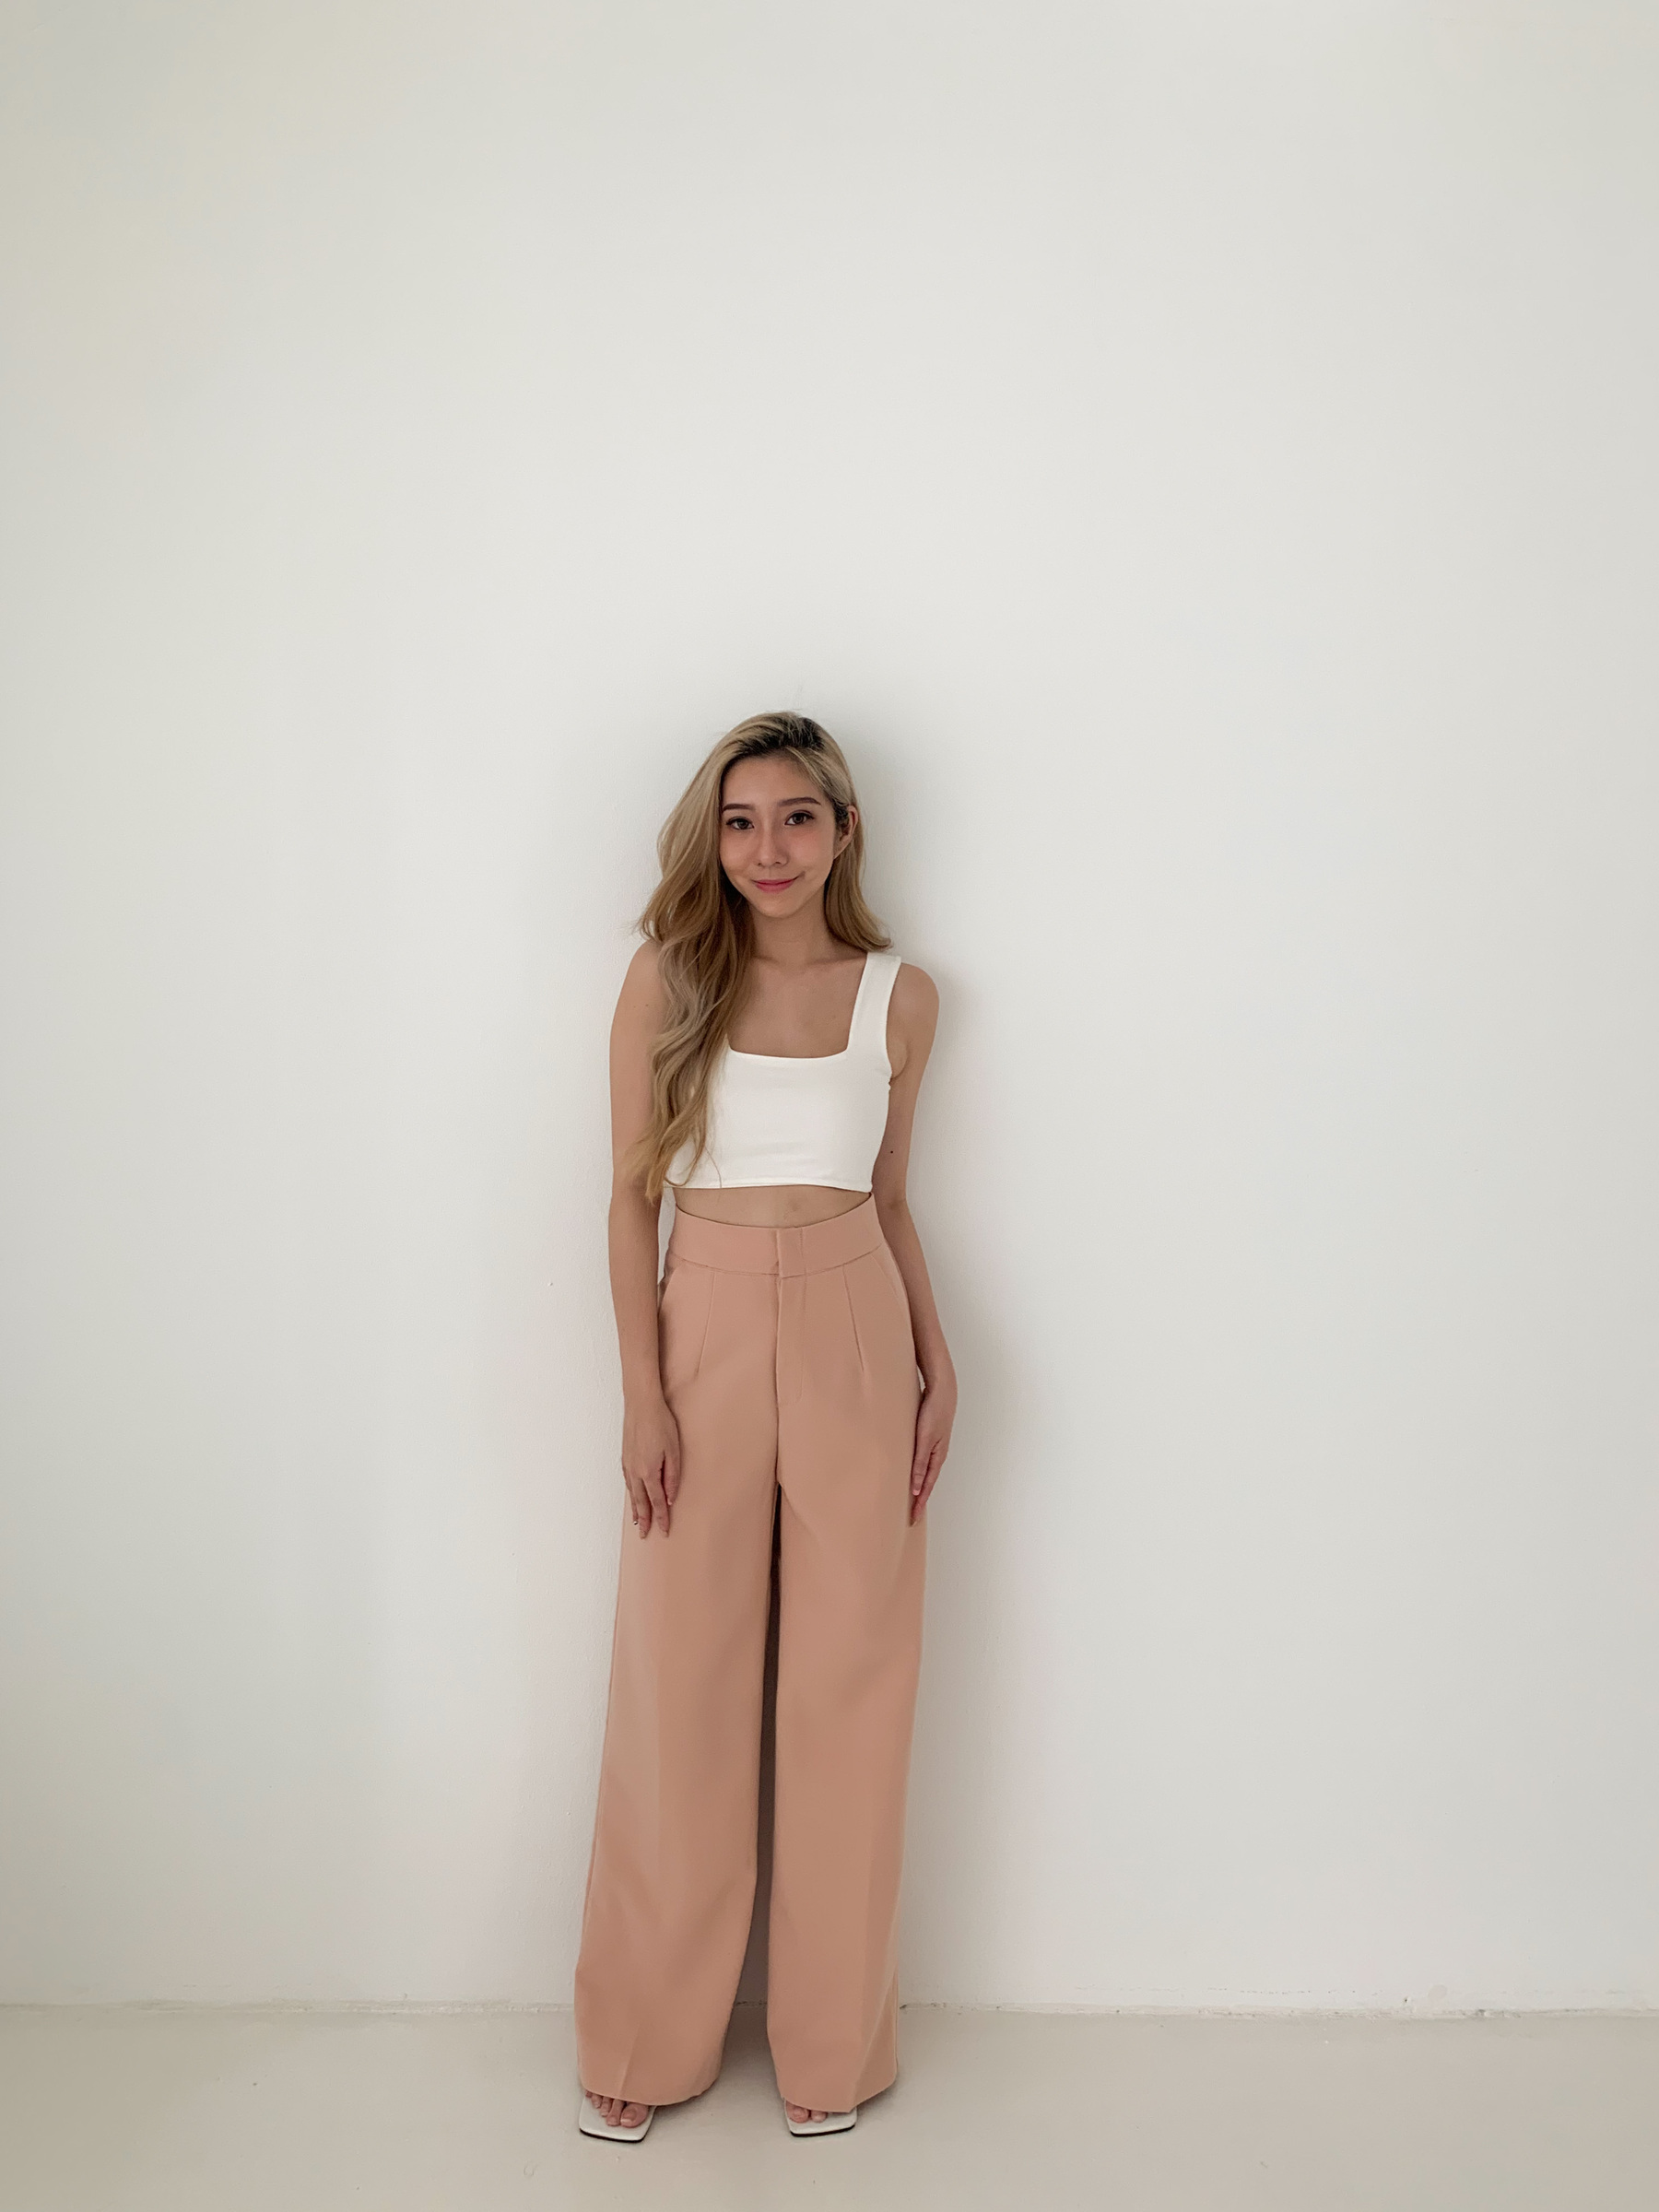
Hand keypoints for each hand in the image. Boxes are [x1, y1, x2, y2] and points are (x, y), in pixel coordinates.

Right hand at [621, 1393, 680, 1536]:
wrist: (641, 1404)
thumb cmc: (661, 1424)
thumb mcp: (674, 1450)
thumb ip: (672, 1476)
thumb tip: (670, 1498)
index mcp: (649, 1472)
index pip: (657, 1502)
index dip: (661, 1518)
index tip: (664, 1532)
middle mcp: (635, 1472)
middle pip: (641, 1502)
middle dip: (644, 1520)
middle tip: (644, 1536)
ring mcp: (628, 1464)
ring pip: (632, 1493)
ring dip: (635, 1509)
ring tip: (637, 1522)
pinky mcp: (625, 1457)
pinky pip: (627, 1482)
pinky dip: (630, 1494)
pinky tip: (632, 1496)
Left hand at [909, 1369, 954, 1522]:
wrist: (942, 1390)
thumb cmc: (934, 1412)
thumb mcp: (925, 1438)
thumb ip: (920, 1462)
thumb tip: (917, 1487)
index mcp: (936, 1457)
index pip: (927, 1487)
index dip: (919, 1504)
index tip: (913, 1520)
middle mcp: (936, 1455)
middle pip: (927, 1483)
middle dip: (919, 1500)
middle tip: (911, 1517)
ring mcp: (934, 1446)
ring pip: (924, 1472)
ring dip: (918, 1487)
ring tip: (910, 1500)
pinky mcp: (929, 1438)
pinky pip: (922, 1461)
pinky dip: (918, 1472)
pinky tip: (912, 1473)